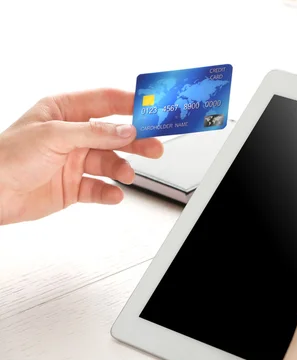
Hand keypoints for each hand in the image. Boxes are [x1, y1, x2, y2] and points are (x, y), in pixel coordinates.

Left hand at [0, 89, 163, 224]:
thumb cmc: (7, 157)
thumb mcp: (53, 136)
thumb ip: (94, 133)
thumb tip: (125, 129)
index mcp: (64, 111)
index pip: (105, 101)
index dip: (130, 103)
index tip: (153, 107)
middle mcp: (72, 134)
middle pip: (114, 134)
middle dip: (136, 140)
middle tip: (155, 146)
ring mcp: (74, 161)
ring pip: (110, 162)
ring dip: (121, 168)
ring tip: (126, 175)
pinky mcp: (73, 185)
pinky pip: (99, 188)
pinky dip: (109, 191)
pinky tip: (113, 193)